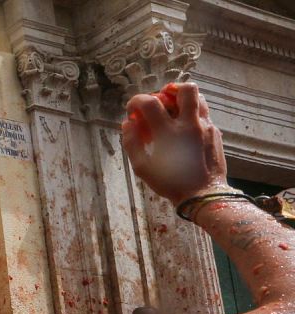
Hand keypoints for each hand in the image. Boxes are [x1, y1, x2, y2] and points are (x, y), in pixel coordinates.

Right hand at [121, 83, 229, 205]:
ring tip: (174, 111)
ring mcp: (205, 127)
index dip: (137, 100)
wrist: (203, 194)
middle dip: (170, 89)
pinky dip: (191, 115)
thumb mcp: (142, 168)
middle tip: (161, 99)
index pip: (150, 102)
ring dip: (184, 99)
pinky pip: (204, 114)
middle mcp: (189, 124)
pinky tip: (184, 130)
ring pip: (199, 98)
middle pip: (185, 89)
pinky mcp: (216, 133)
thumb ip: (131, 143)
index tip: (132, 109)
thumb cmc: (169, 183)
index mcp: (168, 132)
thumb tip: (128, 124)